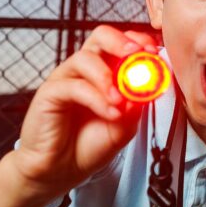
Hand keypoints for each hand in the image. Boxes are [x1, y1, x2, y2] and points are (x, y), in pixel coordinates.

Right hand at [7, 26, 159, 199]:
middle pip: (100, 35)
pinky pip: (74, 86)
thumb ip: (137, 103)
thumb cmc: (89, 145)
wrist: (62, 171)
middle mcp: (84, 70)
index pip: (121, 42)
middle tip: (137, 56)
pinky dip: (96, 98)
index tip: (155, 53)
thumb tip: (150, 84)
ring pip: (85, 58)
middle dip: (122, 42)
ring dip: (109, 78)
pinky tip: (109, 113)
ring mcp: (65, 79)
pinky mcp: (49, 93)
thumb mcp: (126, 124)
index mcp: (104, 70)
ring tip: (120, 102)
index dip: (139, 41)